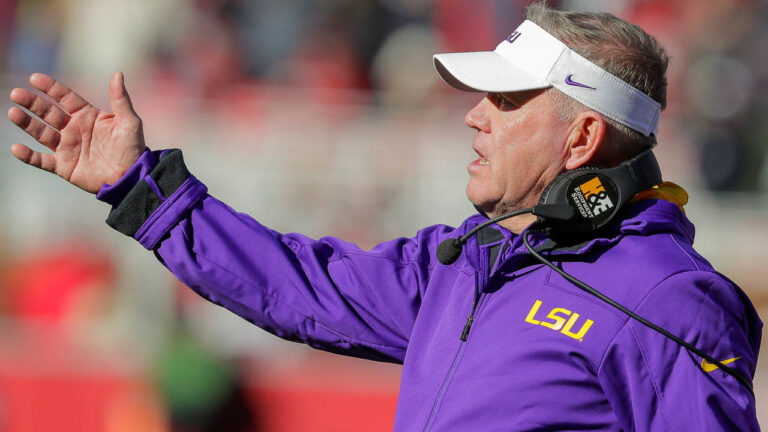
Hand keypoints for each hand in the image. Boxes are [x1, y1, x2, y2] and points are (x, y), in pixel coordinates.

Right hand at [8, 72, 145, 193]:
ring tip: (13, 113)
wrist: (131, 177)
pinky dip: (28, 156)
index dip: (51, 88)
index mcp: (87, 116)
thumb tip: (118, 73)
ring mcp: (67, 147)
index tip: (35, 78)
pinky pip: (42, 160)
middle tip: (17, 94)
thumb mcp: (129, 121)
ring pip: (42, 133)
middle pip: (48, 113)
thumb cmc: (132, 148)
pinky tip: (16, 148)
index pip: (65, 98)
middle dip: (32, 103)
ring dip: (27, 123)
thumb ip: (121, 99)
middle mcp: (73, 129)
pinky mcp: (63, 166)